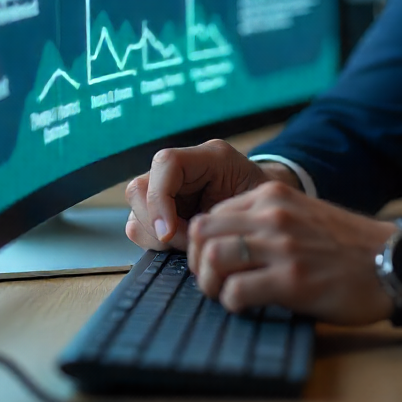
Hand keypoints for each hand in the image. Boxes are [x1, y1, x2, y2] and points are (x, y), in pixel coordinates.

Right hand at [125, 139, 280, 250]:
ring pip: (135, 211)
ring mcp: (168, 188)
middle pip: (139, 189)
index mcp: (209, 157)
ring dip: (155, 236)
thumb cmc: (265, 203)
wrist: (267, 208)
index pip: (166, 163)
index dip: (160, 198)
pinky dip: (155, 242)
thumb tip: (187, 236)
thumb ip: (225, 213)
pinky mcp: (162, 209)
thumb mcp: (255, 202)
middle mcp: (183, 168)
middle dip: (155, 223)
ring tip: (187, 244)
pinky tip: (180, 245)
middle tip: (182, 242)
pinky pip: (140, 227)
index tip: (169, 232)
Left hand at [187, 180, 397, 324]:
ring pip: (211, 260)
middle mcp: (273, 215)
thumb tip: (224, 240)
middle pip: (201, 234)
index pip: (210, 214)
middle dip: (197, 263)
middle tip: (213, 282)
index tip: (213, 263)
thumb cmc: (347, 244)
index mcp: (273, 196)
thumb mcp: (302, 213)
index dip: (202, 243)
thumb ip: (266, 219)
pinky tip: (249, 306)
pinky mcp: (291, 280)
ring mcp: (282, 246)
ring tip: (227, 295)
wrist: (392, 260)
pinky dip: (232, 304)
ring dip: (210, 285)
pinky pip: (235, 292)